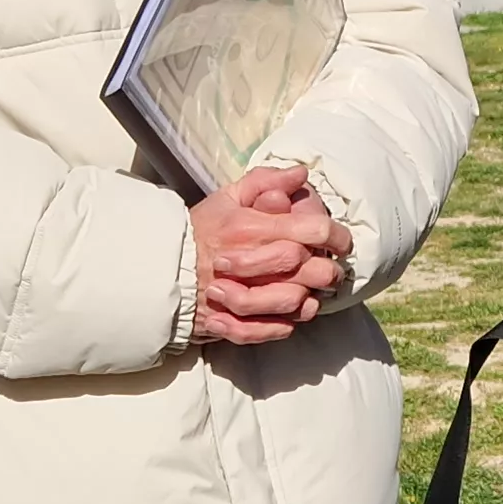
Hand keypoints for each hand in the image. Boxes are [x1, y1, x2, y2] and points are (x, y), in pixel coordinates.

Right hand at [189, 166, 350, 344]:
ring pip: (292, 301)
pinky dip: (287, 324)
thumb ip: (265, 183)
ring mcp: (236, 295)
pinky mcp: (229, 322)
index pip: (308, 229)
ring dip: (311, 297)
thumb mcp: (228, 197)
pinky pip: (268, 329)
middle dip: (328, 269)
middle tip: (333, 269)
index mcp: (247, 227)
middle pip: (305, 267)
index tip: (342, 240)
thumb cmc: (199, 230)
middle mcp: (244, 261)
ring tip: (316, 291)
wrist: (161, 268)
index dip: (335, 234)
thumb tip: (300, 174)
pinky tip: (293, 314)